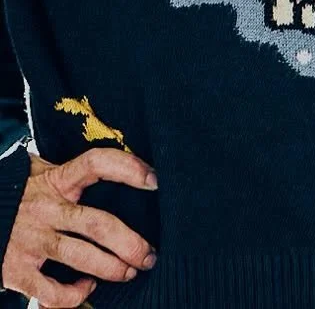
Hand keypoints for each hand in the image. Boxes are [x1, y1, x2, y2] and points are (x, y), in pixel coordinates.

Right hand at [2, 149, 157, 307]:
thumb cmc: (16, 192)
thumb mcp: (39, 171)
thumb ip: (69, 170)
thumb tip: (110, 164)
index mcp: (56, 180)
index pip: (96, 164)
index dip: (128, 168)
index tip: (154, 180)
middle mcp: (46, 209)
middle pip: (98, 224)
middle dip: (130, 243)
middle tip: (150, 255)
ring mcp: (31, 241)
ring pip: (81, 257)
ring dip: (113, 268)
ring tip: (131, 272)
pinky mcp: (17, 270)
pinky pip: (51, 291)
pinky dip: (75, 294)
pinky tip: (88, 286)